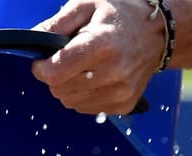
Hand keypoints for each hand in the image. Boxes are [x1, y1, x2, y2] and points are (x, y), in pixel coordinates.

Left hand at [31, 0, 163, 114]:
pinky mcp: (124, 104)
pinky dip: (84, 95)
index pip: (55, 73)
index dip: (41, 68)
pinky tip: (96, 77)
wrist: (156, 32)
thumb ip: (57, 24)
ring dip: (69, 86)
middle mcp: (113, 72)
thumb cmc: (120, 15)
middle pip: (60, 90)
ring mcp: (120, 92)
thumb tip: (34, 40)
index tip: (42, 61)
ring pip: (70, 101)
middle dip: (55, 76)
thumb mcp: (87, 5)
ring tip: (85, 66)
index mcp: (101, 45)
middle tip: (68, 59)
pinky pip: (86, 108)